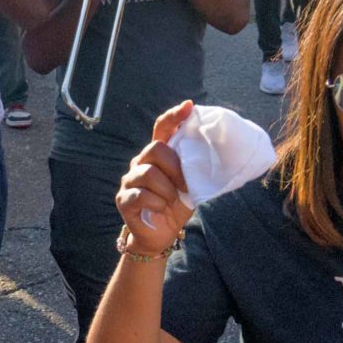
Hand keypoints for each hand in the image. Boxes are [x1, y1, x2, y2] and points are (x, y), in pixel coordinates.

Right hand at [113, 102, 196, 252]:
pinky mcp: (124, 200)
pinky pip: (141, 195)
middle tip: (186, 186)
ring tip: (172, 201)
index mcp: (158, 156)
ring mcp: (130, 181)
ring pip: (149, 174)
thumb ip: (195, 168)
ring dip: (167, 190)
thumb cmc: (177, 207)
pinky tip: (160, 209)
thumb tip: (219, 154)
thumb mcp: (191, 185)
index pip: (162, 128)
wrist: (161, 236)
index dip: (174, 116)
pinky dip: (156, 203)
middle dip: (175, 167)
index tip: (189, 106)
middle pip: (155, 149)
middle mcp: (141, 163)